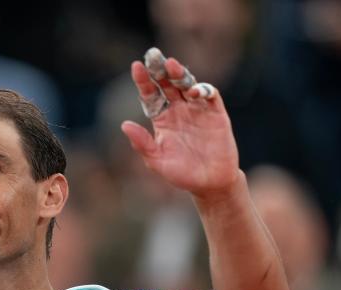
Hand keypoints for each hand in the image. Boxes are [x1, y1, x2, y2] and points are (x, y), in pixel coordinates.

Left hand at [121, 49, 240, 200]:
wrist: (210, 184)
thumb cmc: (181, 174)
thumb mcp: (157, 161)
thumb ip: (142, 144)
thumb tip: (124, 125)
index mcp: (162, 119)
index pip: (150, 94)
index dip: (144, 80)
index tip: (136, 66)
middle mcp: (178, 110)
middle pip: (167, 83)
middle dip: (160, 69)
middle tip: (153, 55)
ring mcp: (197, 110)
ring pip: (187, 84)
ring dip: (179, 73)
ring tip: (171, 65)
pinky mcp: (215, 113)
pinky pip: (209, 95)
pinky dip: (202, 90)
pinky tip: (194, 91)